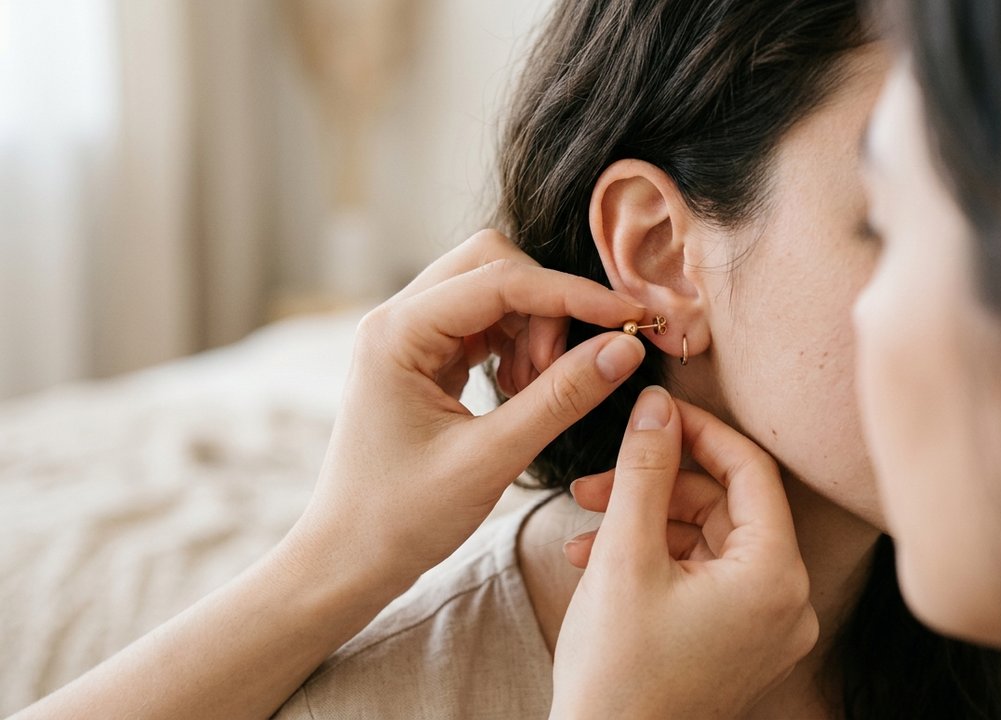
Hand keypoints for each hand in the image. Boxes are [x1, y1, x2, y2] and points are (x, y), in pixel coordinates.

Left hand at [290, 229, 648, 593]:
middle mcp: (398, 320)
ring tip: (539, 393)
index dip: (572, 296)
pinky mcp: (424, 359)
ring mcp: (409, 336)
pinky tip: (524, 394)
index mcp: (397, 332)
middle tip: (569, 368)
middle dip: (546, 306)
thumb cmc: (400, 518)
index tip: (629, 319)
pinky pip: (486, 325)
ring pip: (494, 292)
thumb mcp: (490, 460)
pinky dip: (519, 349)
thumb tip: (624, 349)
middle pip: (493, 265)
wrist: (348, 561)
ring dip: (534, 330)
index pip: (501, 279)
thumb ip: (560, 399)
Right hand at [550, 388, 818, 718]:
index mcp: (774, 575)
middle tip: (596, 479)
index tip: (653, 412)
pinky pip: (704, 576)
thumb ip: (644, 469)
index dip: (698, 430)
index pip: (750, 469)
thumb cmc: (617, 673)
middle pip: (725, 505)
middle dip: (655, 486)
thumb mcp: (624, 555)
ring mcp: (765, 626)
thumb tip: (656, 403)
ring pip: (707, 538)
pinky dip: (655, 559)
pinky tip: (596, 558)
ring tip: (584, 526)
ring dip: (645, 521)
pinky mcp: (740, 643)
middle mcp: (786, 601)